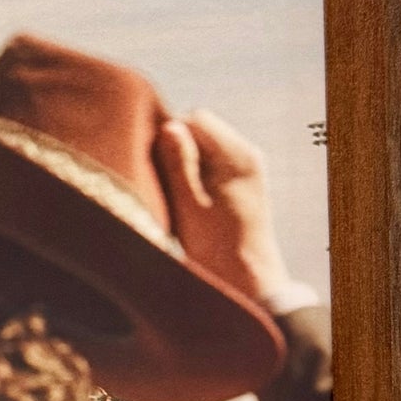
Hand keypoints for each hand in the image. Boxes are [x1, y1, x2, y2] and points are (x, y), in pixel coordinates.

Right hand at [154, 110, 294, 305]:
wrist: (246, 281)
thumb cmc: (216, 247)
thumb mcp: (189, 204)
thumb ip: (178, 163)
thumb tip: (168, 126)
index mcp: (238, 157)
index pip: (195, 119)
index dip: (169, 135)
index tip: (153, 164)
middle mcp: (247, 156)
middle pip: (199, 129)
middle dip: (175, 148)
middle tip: (162, 181)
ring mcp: (245, 169)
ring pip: (201, 147)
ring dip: (182, 163)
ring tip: (175, 195)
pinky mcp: (239, 183)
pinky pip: (208, 163)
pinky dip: (192, 174)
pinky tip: (186, 200)